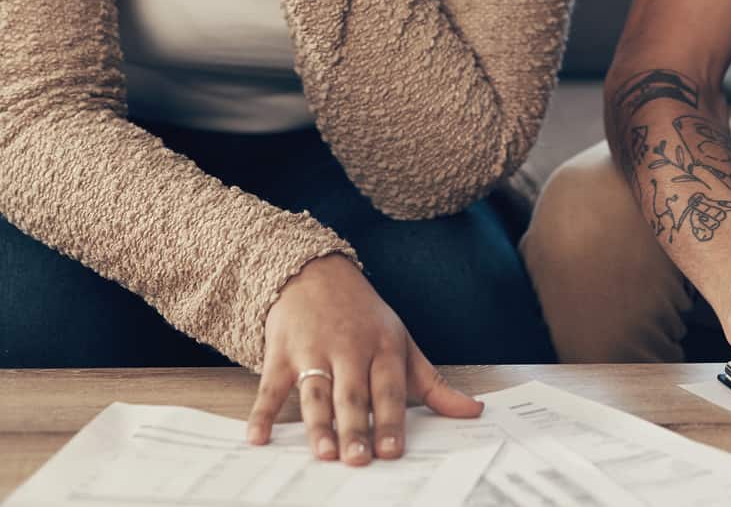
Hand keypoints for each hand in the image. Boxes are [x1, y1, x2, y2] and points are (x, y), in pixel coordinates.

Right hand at [247, 254, 480, 464]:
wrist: (313, 270)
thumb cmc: (364, 315)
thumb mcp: (403, 342)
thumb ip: (434, 383)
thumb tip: (472, 412)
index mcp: (383, 347)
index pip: (389, 389)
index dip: (391, 420)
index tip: (392, 450)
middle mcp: (349, 348)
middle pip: (352, 394)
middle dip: (355, 427)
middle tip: (357, 459)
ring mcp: (313, 350)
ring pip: (316, 392)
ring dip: (318, 423)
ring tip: (323, 452)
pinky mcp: (281, 352)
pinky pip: (271, 386)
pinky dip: (262, 411)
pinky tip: (257, 436)